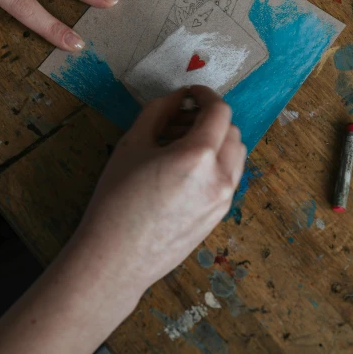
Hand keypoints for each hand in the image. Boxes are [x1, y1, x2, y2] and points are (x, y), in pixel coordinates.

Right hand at [75, 86, 246, 297]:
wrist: (116, 259)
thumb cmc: (117, 200)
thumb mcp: (132, 144)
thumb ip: (158, 112)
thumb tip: (177, 98)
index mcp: (198, 156)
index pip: (219, 111)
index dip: (205, 94)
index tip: (189, 93)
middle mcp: (220, 177)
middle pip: (232, 131)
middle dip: (209, 118)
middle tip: (178, 119)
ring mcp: (223, 200)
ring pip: (236, 155)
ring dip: (216, 140)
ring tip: (180, 144)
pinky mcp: (219, 216)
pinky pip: (229, 178)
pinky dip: (216, 163)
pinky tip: (184, 170)